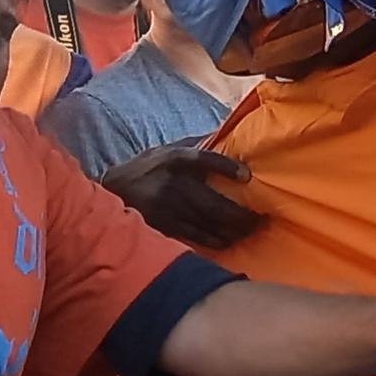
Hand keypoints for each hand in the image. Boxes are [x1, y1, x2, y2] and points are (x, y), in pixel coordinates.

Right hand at [100, 143, 265, 248]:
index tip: (247, 176)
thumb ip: (196, 145)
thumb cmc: (148, 167)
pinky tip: (229, 240)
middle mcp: (172, 183)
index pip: (203, 159)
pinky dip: (216, 240)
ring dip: (234, 230)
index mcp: (175, 159)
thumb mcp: (168, 150)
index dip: (226, 167)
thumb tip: (229, 135)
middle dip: (241, 215)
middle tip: (262, 218)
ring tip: (252, 229)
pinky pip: (196, 236)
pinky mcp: (163, 225)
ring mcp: (167, 207)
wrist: (114, 190)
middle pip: (213, 203)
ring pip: (208, 224)